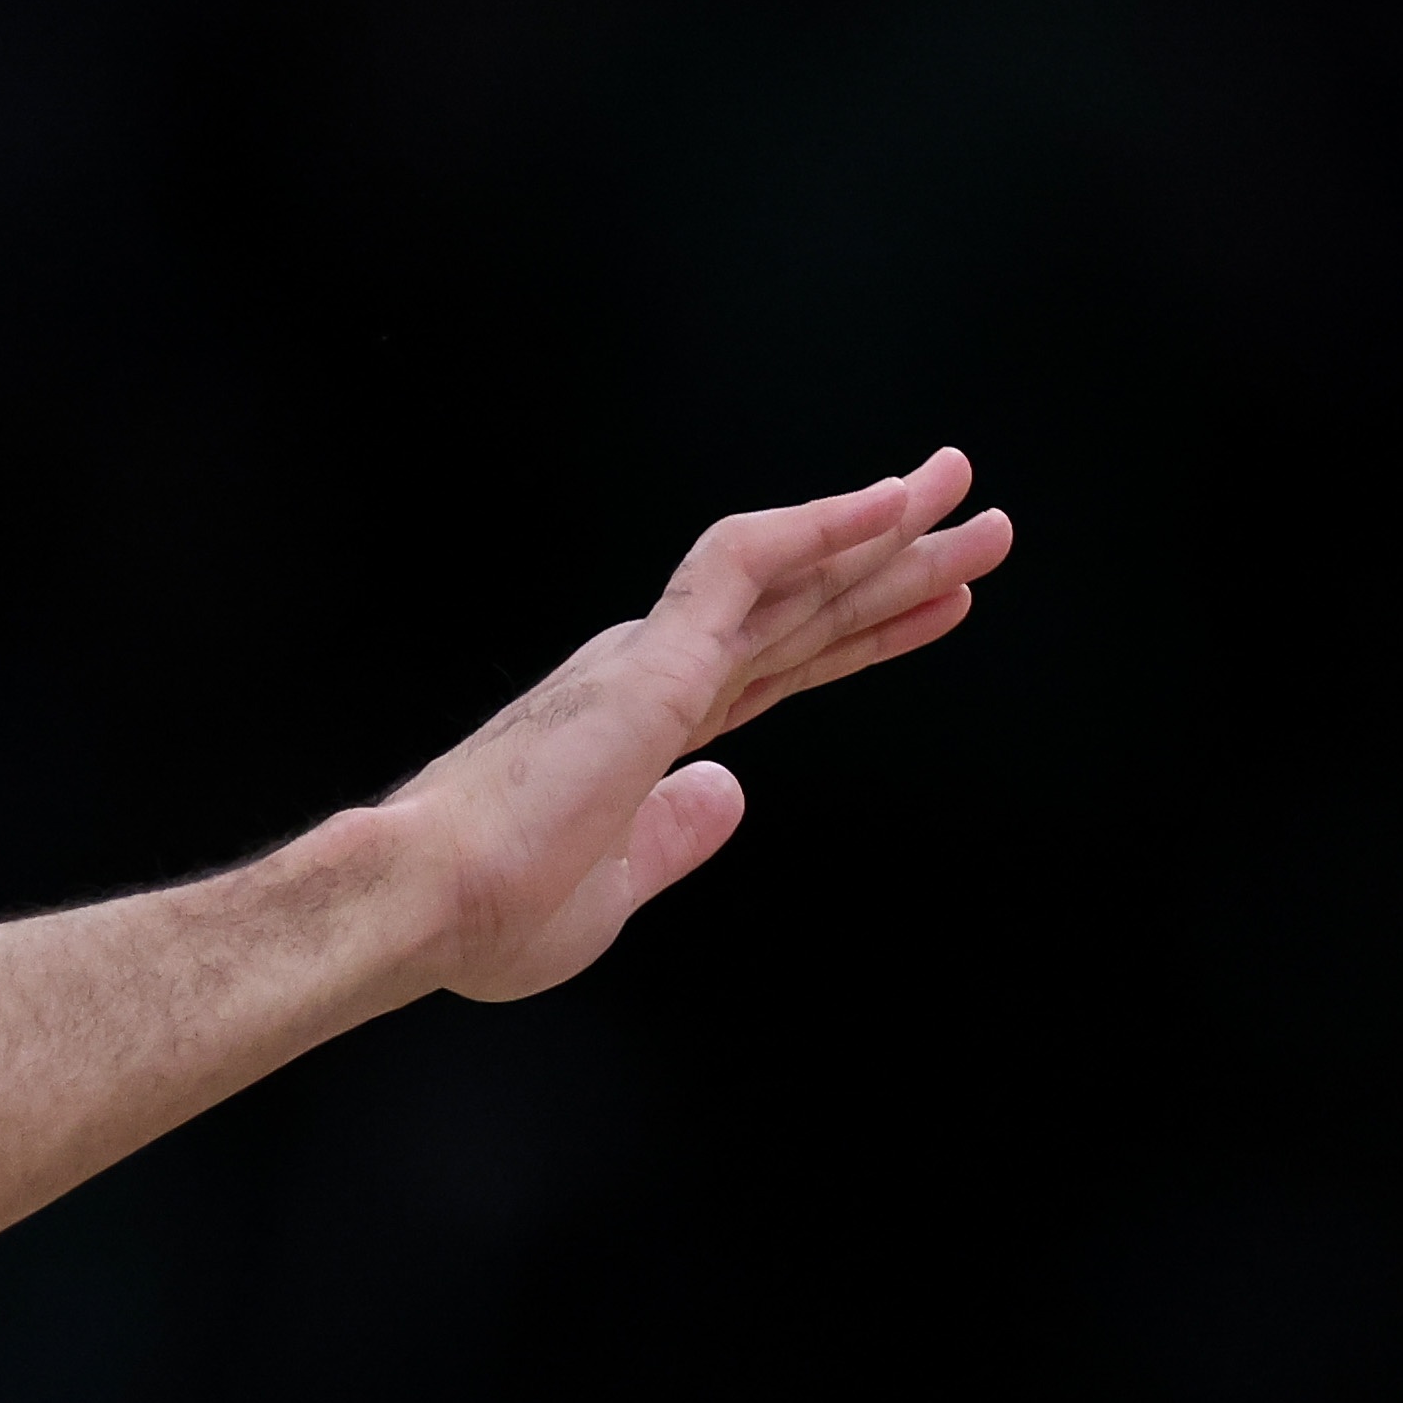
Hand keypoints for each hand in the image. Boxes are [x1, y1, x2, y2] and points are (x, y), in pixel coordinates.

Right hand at [404, 450, 1009, 1001]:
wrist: (423, 902)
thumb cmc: (489, 910)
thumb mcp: (614, 885)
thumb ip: (674, 835)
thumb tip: (727, 795)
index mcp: (644, 729)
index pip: (779, 665)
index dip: (861, 631)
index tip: (936, 604)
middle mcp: (652, 677)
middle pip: (802, 611)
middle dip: (895, 567)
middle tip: (979, 524)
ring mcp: (653, 664)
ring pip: (790, 576)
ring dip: (882, 533)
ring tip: (963, 493)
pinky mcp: (651, 663)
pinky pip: (746, 565)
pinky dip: (822, 529)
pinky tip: (891, 508)